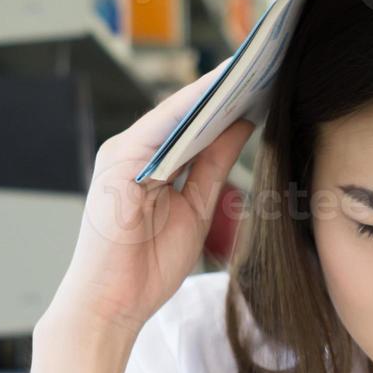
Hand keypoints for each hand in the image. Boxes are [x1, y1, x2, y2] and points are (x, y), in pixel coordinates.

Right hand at [46, 59, 255, 338]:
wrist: (111, 307)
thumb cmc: (147, 267)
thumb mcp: (196, 209)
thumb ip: (213, 166)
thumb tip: (240, 126)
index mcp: (149, 165)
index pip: (190, 123)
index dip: (223, 101)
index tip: (260, 81)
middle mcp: (132, 154)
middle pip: (182, 112)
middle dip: (220, 90)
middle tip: (261, 65)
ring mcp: (121, 157)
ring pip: (172, 114)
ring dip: (208, 92)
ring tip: (249, 72)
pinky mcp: (117, 166)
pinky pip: (158, 129)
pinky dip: (187, 111)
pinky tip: (218, 98)